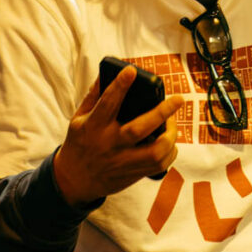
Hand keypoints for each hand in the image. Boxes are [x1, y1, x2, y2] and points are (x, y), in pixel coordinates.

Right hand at [53, 67, 182, 206]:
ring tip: (172, 123)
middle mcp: (109, 144)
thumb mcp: (78, 118)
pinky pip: (159, 166)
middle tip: (177, 99)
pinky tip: (168, 142)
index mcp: (93, 126)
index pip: (107, 103)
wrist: (74, 180)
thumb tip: (105, 73)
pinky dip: (170, 152)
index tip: (131, 71)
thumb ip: (93, 96)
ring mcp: (122, 161)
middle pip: (139, 129)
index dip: (120, 85)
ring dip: (170, 136)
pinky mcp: (132, 174)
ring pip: (154, 152)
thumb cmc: (79, 143)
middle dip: (161, 113)